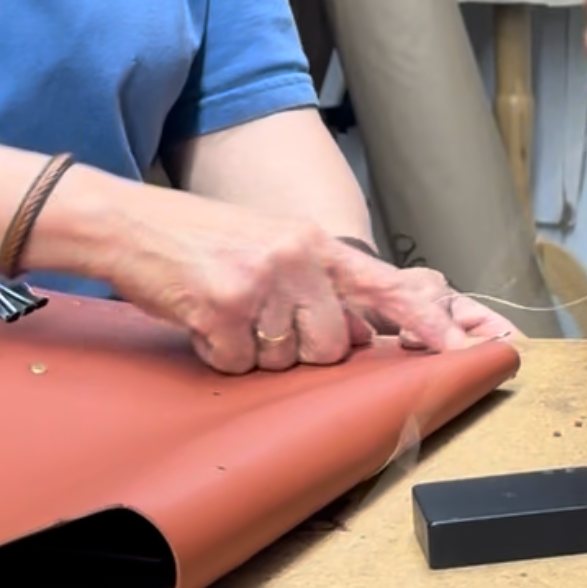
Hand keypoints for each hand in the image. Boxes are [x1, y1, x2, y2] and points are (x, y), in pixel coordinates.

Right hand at [82, 180, 508, 373]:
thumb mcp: (273, 244)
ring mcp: (258, 284)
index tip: (453, 345)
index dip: (421, 319)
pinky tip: (202, 319)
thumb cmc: (203, 236)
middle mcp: (294, 258)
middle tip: (261, 319)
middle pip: (331, 345)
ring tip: (226, 309)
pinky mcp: (221, 310)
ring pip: (282, 360)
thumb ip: (322, 285)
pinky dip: (217, 352)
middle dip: (300, 349)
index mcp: (313, 241)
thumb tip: (364, 334)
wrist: (133, 225)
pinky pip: (237, 363)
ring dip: (253, 350)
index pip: (381, 283)